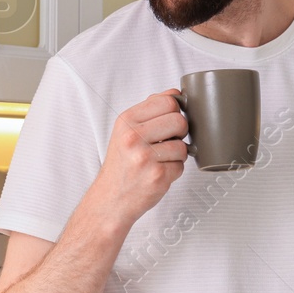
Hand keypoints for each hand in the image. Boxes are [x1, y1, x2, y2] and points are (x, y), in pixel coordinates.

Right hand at [91, 88, 188, 229]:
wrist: (110, 199)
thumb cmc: (121, 165)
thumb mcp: (126, 131)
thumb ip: (149, 110)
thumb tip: (175, 93)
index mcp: (126, 121)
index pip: (168, 101)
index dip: (175, 111)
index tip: (168, 122)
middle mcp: (133, 137)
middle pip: (180, 121)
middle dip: (179, 133)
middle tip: (167, 142)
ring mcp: (145, 158)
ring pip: (183, 146)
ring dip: (176, 155)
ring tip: (159, 160)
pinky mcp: (157, 176)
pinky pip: (181, 166)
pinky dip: (173, 171)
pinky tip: (158, 173)